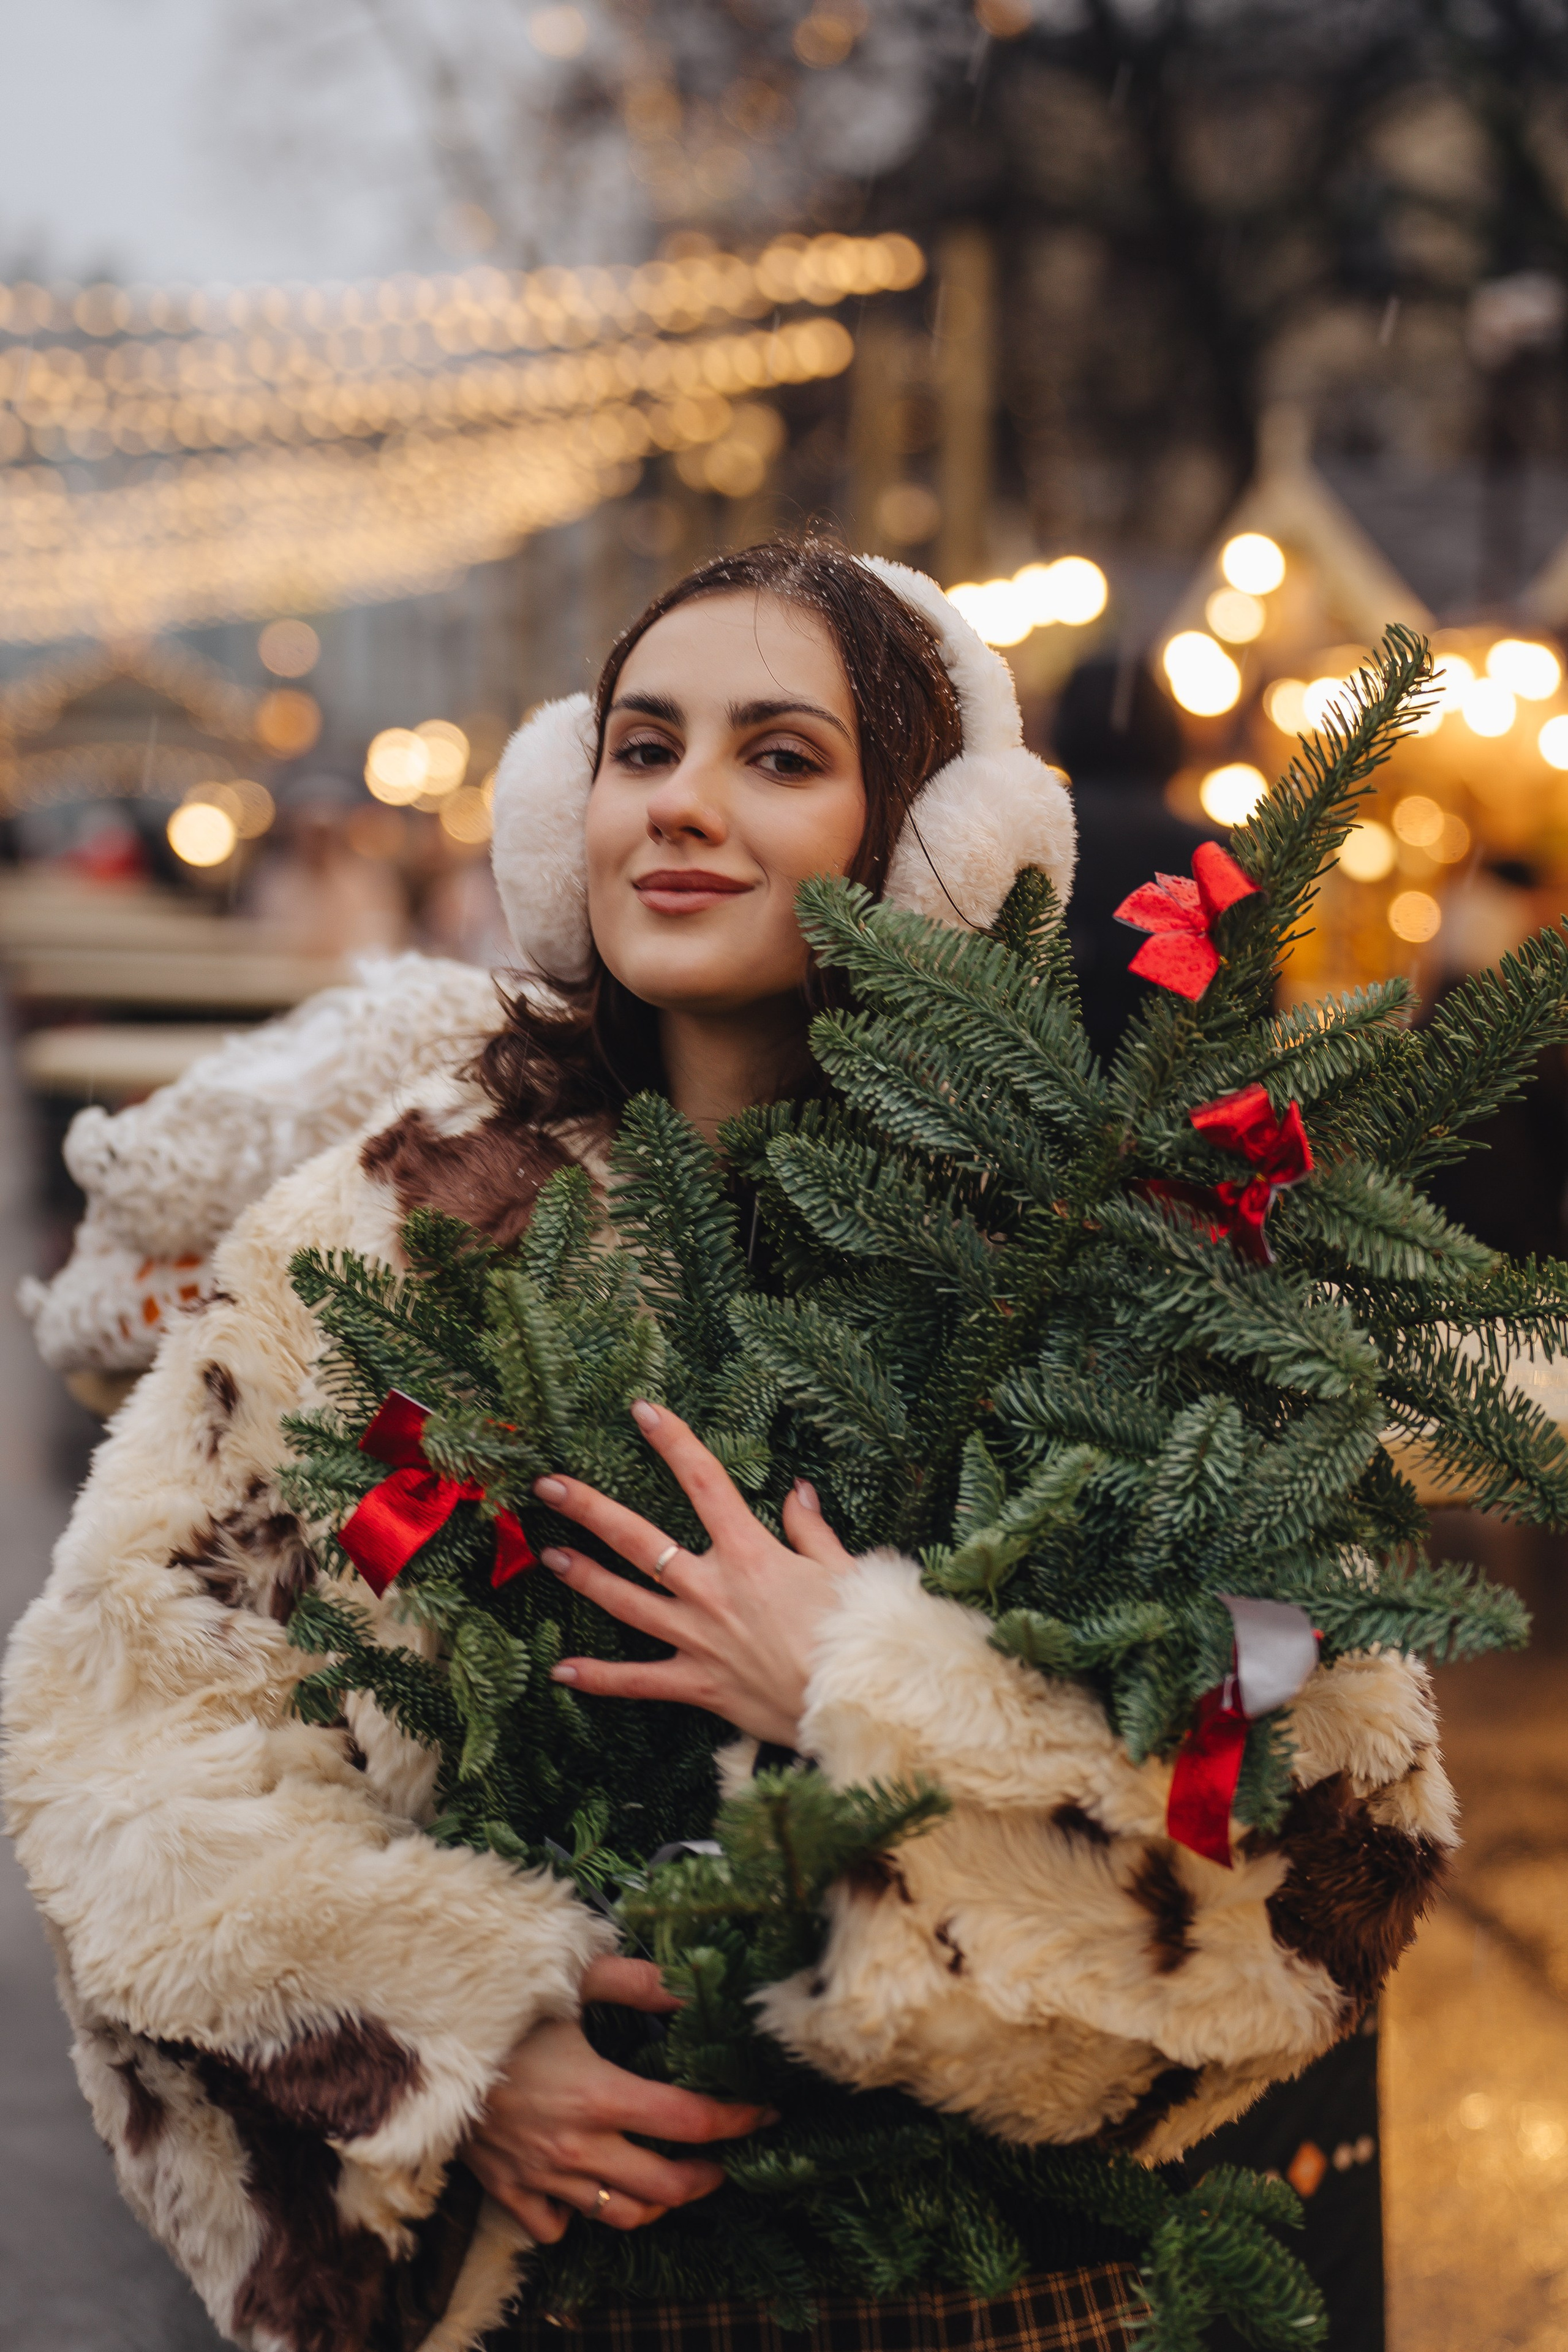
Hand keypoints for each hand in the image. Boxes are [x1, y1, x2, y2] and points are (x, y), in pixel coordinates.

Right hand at [460, 1956, 771, 2241]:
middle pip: (664, 2187)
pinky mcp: (507, 2188)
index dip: (737, 2119)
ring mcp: (541, 2175)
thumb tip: (687, 1986)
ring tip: (672, 2180)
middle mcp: (576, 2147)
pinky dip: (580, 2214)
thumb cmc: (497, 2006)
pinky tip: (592, 2187)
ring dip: (655, 2203)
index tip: (765, 2111)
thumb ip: (635, 1981)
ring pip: (618, 2215)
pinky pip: (556, 2225)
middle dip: (705, 2176)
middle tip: (722, 2158)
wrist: (418, 2042)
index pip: (689, 2122)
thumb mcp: (568, 1979)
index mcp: (599, 2095)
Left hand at [534, 1400, 852, 1748]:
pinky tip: (560, 1671)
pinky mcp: (698, 1684)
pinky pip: (638, 1680)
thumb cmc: (858, 1634)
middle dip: (589, 1509)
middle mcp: (713, 1590)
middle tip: (549, 1487)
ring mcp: (699, 1638)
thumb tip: (797, 1492)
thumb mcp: (844, 1569)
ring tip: (549, 1556)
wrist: (855, 1702)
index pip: (704, 1482)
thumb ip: (811, 1530)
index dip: (673, 1442)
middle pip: (639, 1540)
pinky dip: (599, 1678)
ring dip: (585, 1578)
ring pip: (627, 1602)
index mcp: (750, 1554)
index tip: (642, 1411)